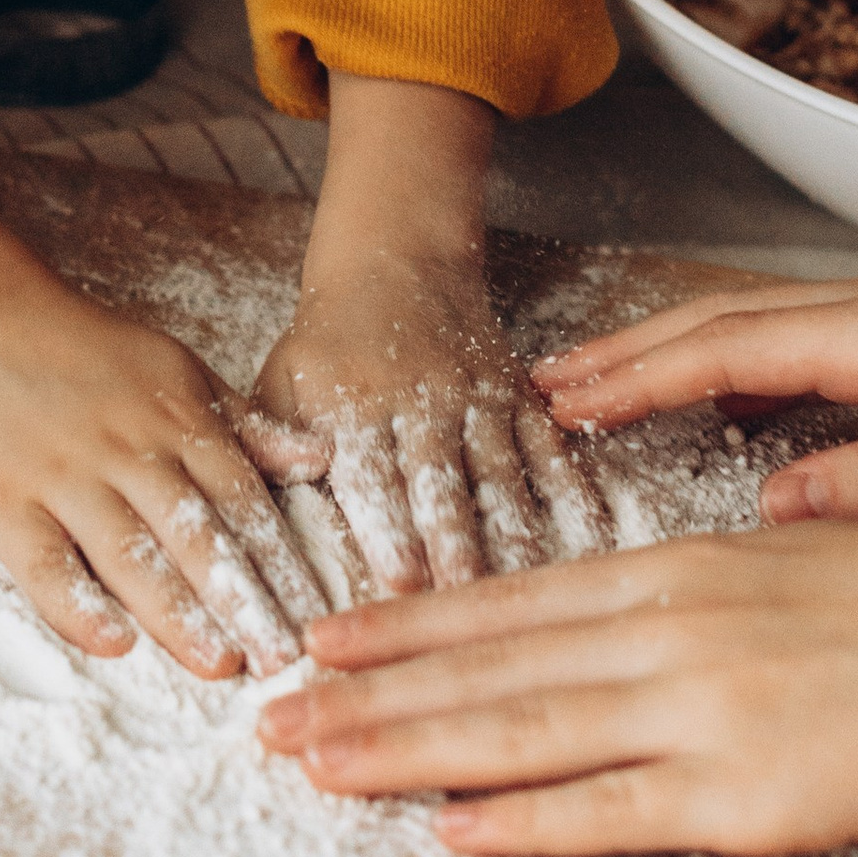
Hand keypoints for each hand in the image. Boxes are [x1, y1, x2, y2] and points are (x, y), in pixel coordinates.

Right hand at [0, 147, 328, 678]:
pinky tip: (113, 643)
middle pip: (195, 536)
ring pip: (130, 555)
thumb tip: (319, 460)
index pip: (242, 501)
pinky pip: (44, 564)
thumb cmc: (94, 355)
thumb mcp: (181, 372)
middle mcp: (127, 452)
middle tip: (280, 660)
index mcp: (177, 420)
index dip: (281, 562)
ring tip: (218, 664)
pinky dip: (77, 605)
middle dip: (243, 602)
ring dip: (178, 614)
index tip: (315, 616)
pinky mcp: (7, 503)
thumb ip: (246, 424)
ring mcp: (65, 478)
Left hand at [257, 71, 605, 593]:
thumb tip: (265, 506)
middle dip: (452, 539)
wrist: (394, 259)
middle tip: (463, 597)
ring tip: (527, 584)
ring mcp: (476, 397)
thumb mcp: (283, 381)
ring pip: (498, 468)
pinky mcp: (518, 395)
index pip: (370, 471)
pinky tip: (592, 530)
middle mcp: (421, 400)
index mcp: (354, 404)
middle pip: (440, 477)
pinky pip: (548, 442)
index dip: (386, 524)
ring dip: (512, 527)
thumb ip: (273, 445)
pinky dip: (571, 485)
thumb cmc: (327, 345)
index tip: (397, 577)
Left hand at [261, 526, 857, 856]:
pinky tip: (453, 823)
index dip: (405, 626)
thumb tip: (620, 619)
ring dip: (406, 750)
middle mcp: (668, 630)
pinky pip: (612, 810)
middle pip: (486, 667)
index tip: (321, 638)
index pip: (507, 603)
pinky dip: (524, 819)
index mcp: (678, 570)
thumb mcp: (785, 562)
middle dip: (367, 694)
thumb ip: (696, 592)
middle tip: (267, 714)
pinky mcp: (748, 790)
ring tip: (314, 763)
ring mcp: (702, 710)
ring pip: (519, 732)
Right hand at [530, 260, 857, 521]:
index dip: (639, 375)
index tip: (560, 401)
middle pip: (730, 319)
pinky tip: (736, 392)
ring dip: (680, 350)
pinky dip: (744, 359)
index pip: (732, 346)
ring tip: (608, 382)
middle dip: (631, 352)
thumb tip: (768, 513)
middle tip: (545, 385)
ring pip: (767, 324)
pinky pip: (812, 340)